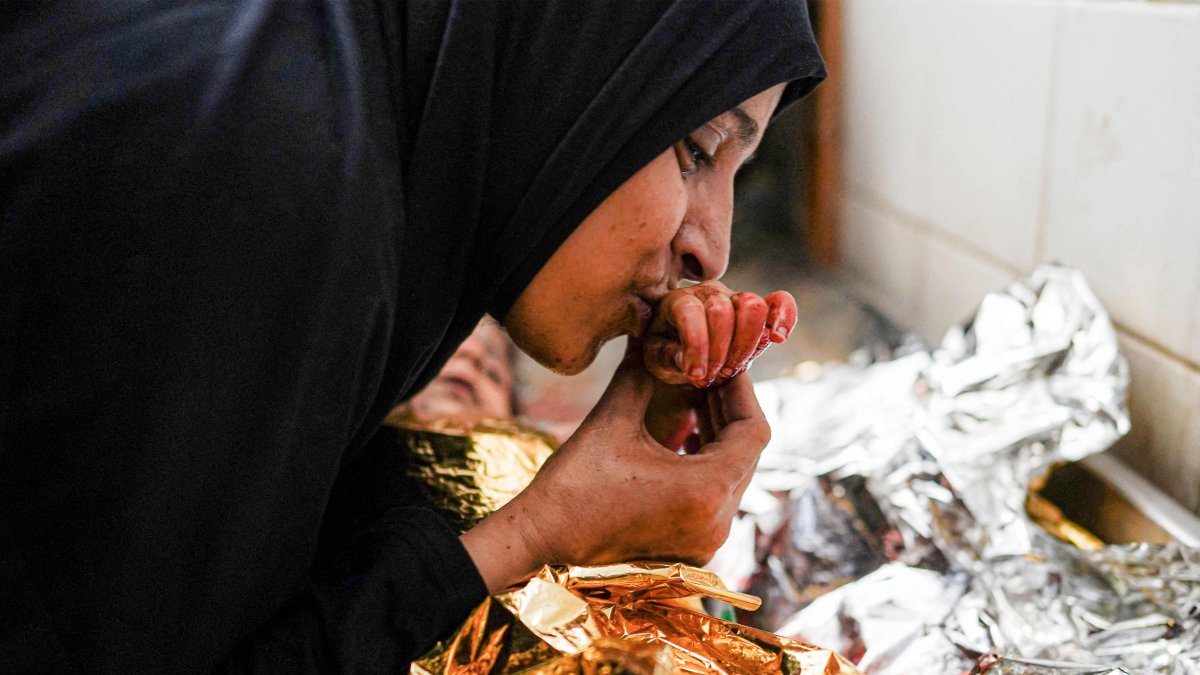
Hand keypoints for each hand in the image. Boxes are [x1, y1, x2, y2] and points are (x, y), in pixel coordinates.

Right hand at [460, 346, 769, 591]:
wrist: (540, 542)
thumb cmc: (573, 484)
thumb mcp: (612, 419)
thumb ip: (643, 374)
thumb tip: (653, 332)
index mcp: (705, 490)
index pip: (753, 431)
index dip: (744, 392)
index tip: (729, 364)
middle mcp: (716, 522)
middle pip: (748, 454)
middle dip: (731, 411)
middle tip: (713, 374)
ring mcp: (706, 541)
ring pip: (735, 477)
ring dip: (721, 438)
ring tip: (700, 400)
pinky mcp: (691, 549)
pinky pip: (717, 500)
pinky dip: (709, 466)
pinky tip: (687, 438)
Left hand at [642, 281, 796, 388]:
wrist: (685, 349)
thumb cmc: (668, 353)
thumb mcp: (658, 360)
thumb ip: (670, 358)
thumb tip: (694, 365)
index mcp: (677, 300)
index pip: (690, 313)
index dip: (696, 347)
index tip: (696, 377)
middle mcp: (707, 292)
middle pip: (723, 310)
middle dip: (721, 350)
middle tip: (715, 376)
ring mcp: (735, 296)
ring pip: (752, 307)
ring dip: (745, 345)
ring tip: (733, 369)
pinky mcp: (758, 308)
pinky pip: (780, 302)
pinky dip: (784, 315)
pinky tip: (779, 337)